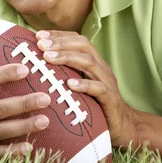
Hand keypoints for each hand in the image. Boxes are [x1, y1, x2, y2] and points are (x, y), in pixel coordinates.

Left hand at [36, 30, 134, 148]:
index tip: (38, 35)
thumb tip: (38, 65)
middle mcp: (101, 67)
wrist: (123, 127)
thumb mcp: (79, 85)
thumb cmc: (95, 105)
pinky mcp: (111, 99)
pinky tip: (69, 84)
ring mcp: (107, 81)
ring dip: (67, 58)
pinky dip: (84, 84)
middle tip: (41, 44)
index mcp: (93, 61)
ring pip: (89, 62)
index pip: (77, 40)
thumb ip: (66, 73)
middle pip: (83, 45)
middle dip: (60, 43)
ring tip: (48, 58)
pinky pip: (99, 88)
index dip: (59, 35)